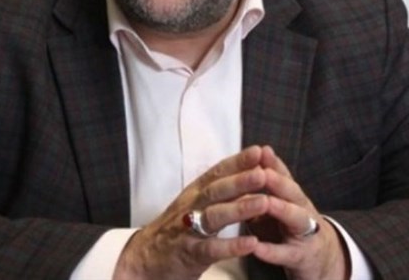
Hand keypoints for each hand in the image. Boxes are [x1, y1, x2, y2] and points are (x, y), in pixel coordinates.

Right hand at [113, 145, 271, 279]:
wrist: (144, 258)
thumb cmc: (178, 227)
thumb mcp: (196, 203)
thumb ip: (221, 189)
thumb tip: (251, 169)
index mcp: (196, 192)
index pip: (217, 172)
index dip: (237, 161)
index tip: (259, 151)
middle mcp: (191, 206)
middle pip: (216, 190)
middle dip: (240, 181)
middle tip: (263, 173)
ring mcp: (189, 230)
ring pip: (214, 216)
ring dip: (240, 209)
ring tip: (263, 202)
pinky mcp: (189, 254)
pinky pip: (211, 249)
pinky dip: (231, 246)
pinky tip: (251, 243)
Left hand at [250, 146, 349, 279]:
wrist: (318, 257)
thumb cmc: (288, 226)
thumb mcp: (277, 205)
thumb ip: (260, 190)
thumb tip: (238, 168)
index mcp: (293, 195)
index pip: (283, 175)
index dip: (273, 163)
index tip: (261, 150)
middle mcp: (302, 209)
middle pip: (292, 192)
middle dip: (278, 181)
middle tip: (263, 171)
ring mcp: (304, 232)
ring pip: (295, 218)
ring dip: (281, 209)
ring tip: (266, 202)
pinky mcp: (300, 256)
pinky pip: (286, 253)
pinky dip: (271, 251)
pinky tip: (256, 248)